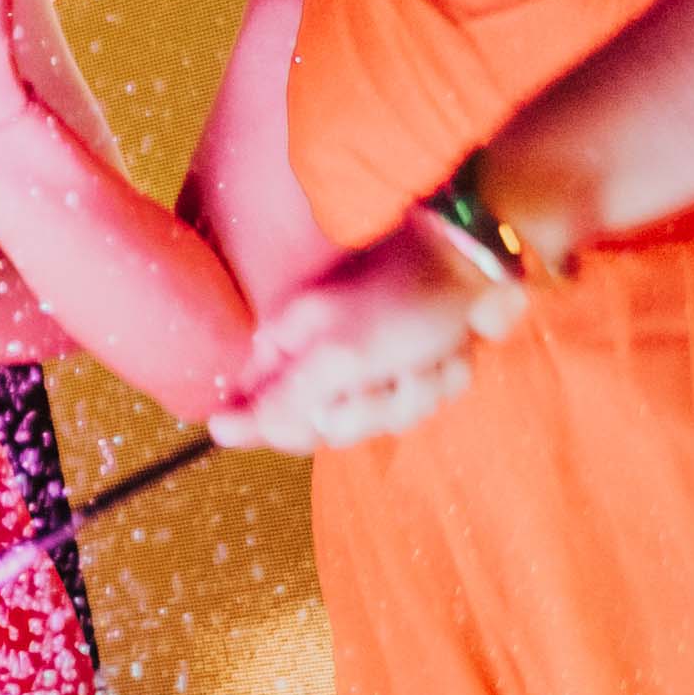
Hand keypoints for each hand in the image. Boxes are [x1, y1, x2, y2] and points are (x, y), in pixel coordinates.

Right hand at [217, 214, 525, 452]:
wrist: (475, 263)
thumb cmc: (401, 302)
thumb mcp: (339, 356)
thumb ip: (283, 401)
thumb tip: (218, 431)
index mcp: (285, 348)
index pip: (262, 417)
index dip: (296, 425)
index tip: (330, 406)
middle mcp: (321, 361)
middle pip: (328, 427)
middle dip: (371, 407)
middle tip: (387, 373)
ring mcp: (370, 367)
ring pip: (383, 418)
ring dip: (414, 391)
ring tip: (426, 353)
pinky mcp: (413, 367)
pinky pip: (422, 401)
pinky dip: (441, 377)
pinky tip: (448, 349)